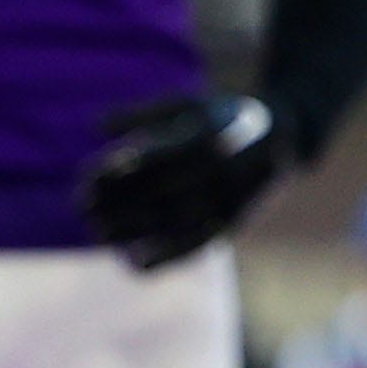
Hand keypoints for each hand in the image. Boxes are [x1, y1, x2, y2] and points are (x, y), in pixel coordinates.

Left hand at [78, 93, 291, 269]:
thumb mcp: (189, 104)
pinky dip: (164, 257)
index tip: (86, 178)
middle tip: (81, 207)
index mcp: (209, 135)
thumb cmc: (223, 116)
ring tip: (98, 235)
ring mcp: (230, 198)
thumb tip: (94, 125)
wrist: (286, 137)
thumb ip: (143, 114)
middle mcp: (221, 170)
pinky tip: (133, 263)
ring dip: (133, 231)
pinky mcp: (234, 222)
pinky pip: (197, 245)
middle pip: (160, 191)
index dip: (119, 170)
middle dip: (117, 203)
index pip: (156, 157)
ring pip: (174, 221)